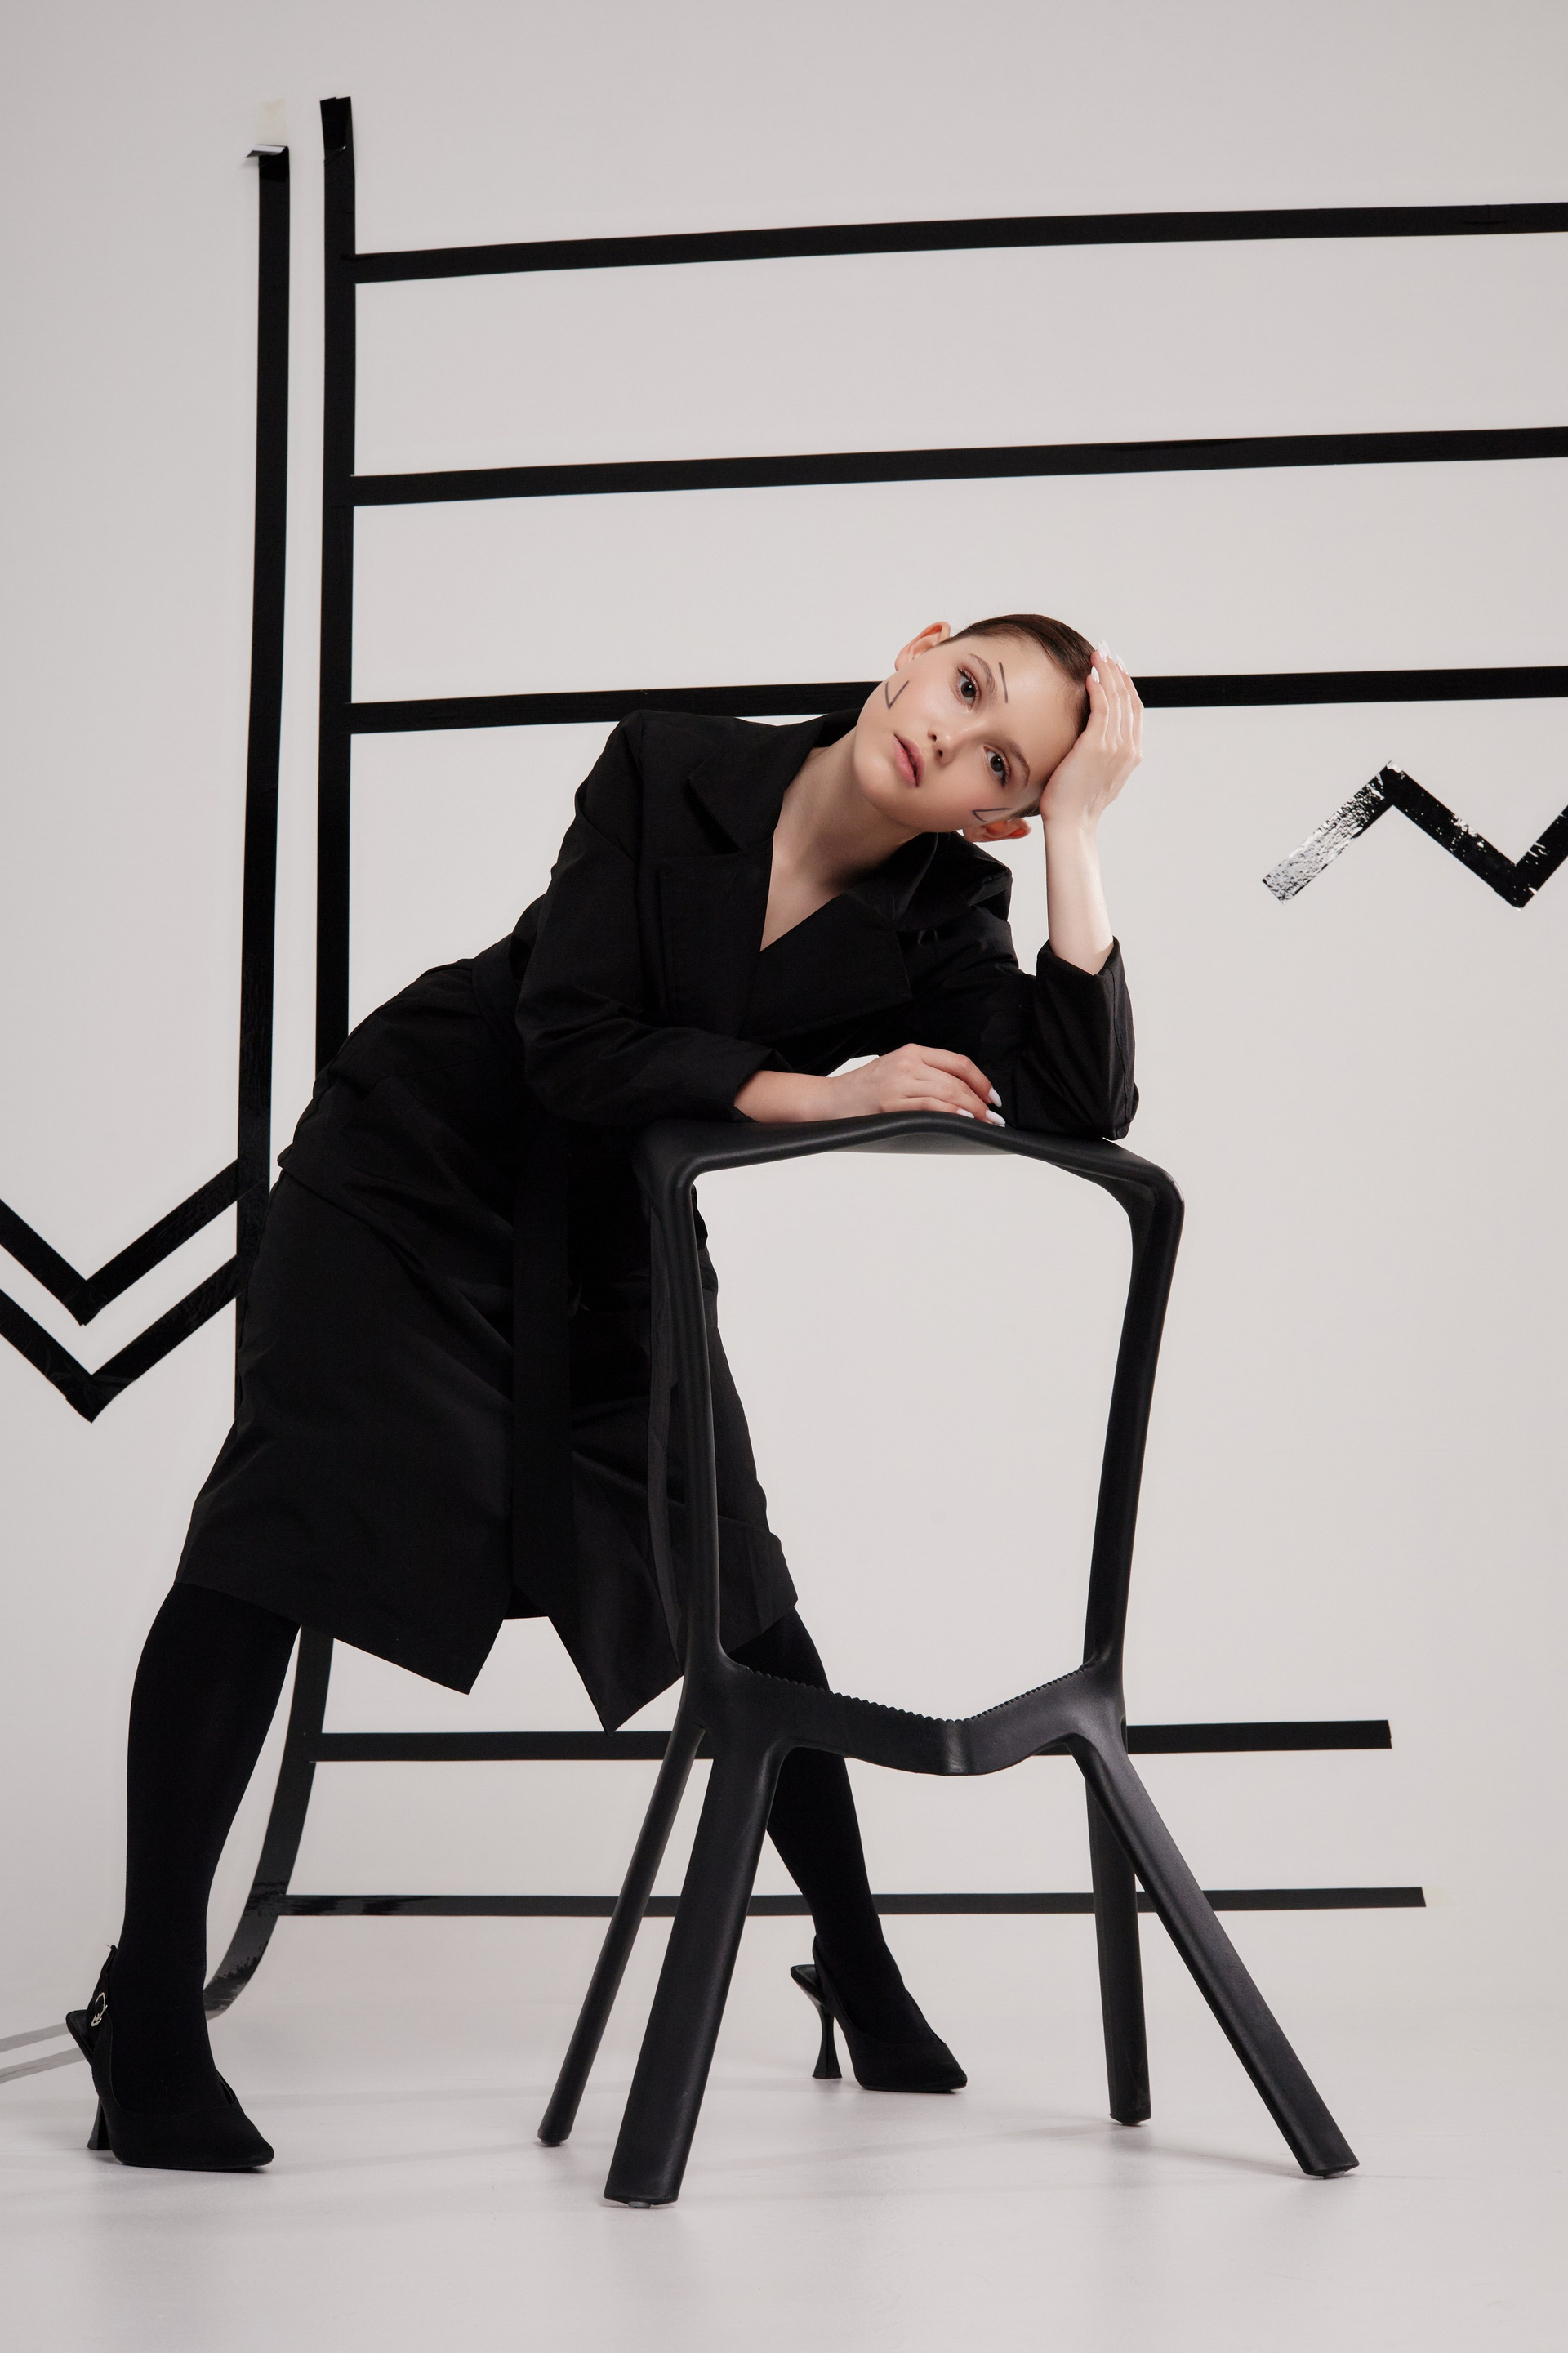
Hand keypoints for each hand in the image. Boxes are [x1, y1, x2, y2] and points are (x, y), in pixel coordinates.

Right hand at [734, 1046, 1003, 1124]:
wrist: (828, 1100)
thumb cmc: (863, 1092)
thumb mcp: (895, 1072)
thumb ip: (924, 1076)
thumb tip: (961, 1096)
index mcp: (911, 1052)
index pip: (957, 1061)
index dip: (981, 1080)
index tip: (993, 1097)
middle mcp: (907, 1062)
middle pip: (956, 1078)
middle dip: (981, 1099)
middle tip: (994, 1116)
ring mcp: (898, 1081)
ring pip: (946, 1091)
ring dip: (971, 1109)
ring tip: (985, 1122)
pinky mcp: (890, 1101)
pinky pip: (929, 1105)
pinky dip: (951, 1112)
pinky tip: (964, 1120)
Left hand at [1037, 649, 1142, 831]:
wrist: (1072, 823)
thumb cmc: (1076, 802)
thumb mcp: (1096, 775)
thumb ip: (1102, 755)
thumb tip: (1093, 742)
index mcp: (1131, 753)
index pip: (1134, 710)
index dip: (1126, 685)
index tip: (1115, 666)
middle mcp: (1128, 748)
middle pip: (1129, 699)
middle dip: (1117, 672)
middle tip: (1106, 651)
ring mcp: (1115, 747)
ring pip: (1116, 699)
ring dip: (1107, 673)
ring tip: (1097, 655)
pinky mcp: (1097, 746)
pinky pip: (1102, 709)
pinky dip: (1098, 689)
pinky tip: (1090, 675)